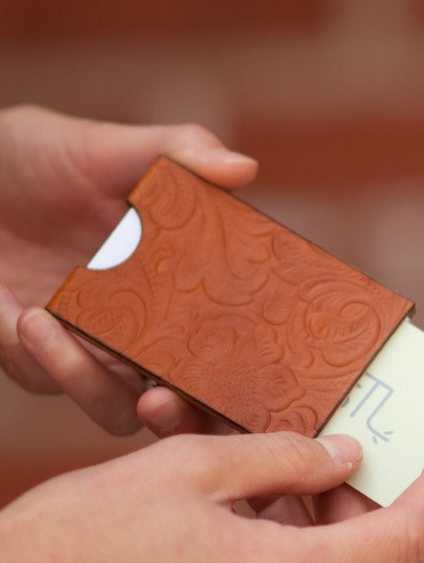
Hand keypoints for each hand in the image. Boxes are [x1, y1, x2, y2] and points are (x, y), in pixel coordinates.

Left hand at [0, 105, 256, 433]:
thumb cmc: (41, 157)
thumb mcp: (109, 147)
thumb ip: (177, 151)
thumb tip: (243, 167)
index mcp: (188, 284)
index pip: (237, 340)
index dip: (252, 369)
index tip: (255, 368)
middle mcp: (152, 328)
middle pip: (190, 400)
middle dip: (184, 415)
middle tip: (161, 399)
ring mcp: (96, 349)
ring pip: (117, 408)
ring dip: (94, 386)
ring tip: (56, 329)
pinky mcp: (37, 356)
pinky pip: (50, 380)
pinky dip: (47, 359)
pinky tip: (29, 317)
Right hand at [0, 431, 423, 562]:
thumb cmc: (84, 533)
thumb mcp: (193, 466)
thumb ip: (288, 459)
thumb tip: (347, 460)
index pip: (403, 538)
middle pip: (352, 559)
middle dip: (346, 502)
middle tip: (320, 451)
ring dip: (301, 532)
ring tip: (247, 485)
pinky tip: (225, 532)